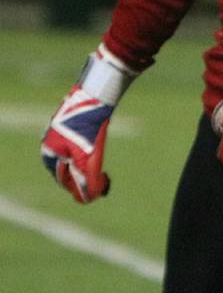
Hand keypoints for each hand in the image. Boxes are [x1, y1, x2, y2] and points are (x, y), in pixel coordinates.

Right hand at [41, 85, 113, 202]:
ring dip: (87, 167)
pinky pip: (78, 145)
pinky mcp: (73, 125)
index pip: (65, 180)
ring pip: (74, 157)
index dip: (81, 189)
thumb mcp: (87, 156)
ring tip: (102, 173)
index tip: (98, 193)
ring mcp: (61, 133)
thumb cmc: (88, 126)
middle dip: (84, 178)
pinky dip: (88, 154)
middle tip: (103, 182)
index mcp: (50, 153)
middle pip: (68, 169)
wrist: (95, 94)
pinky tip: (98, 153)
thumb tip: (89, 198)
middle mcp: (52, 145)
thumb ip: (87, 177)